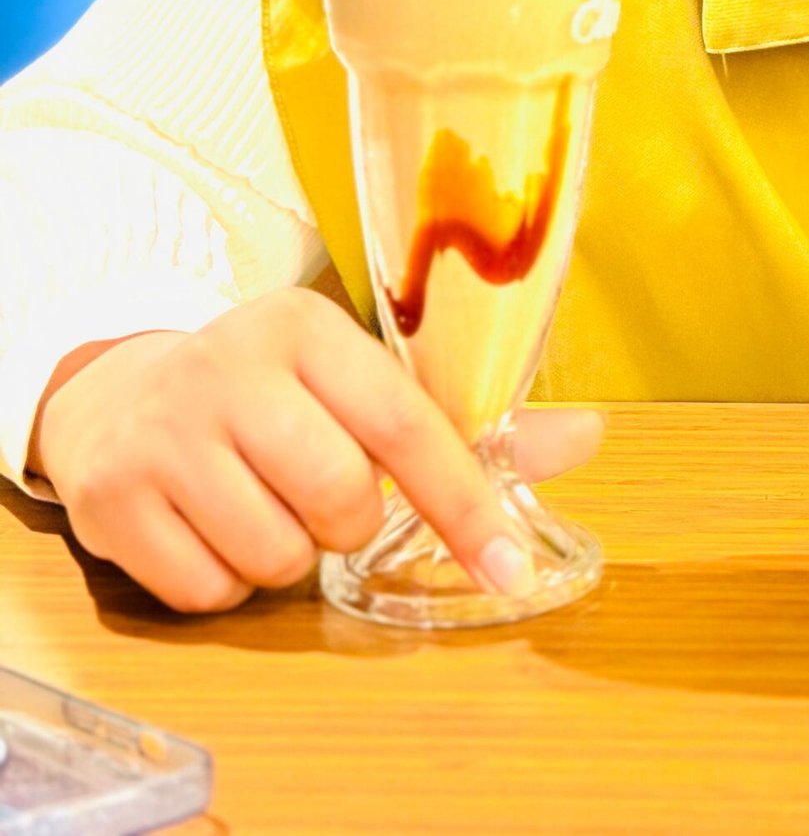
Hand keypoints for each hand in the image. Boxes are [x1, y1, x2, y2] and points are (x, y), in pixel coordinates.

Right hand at [31, 291, 602, 614]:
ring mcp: (165, 434)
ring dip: (289, 556)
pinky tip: (213, 527)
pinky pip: (210, 592)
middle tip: (323, 495)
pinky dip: (227, 582)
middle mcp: (231, 368)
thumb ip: (468, 422)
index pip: (404, 423)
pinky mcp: (111, 500)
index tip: (508, 567)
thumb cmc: (269, 392)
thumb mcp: (356, 378)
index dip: (462, 501)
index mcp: (304, 326)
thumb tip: (589, 437)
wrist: (120, 396)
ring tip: (264, 503)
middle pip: (340, 498)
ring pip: (277, 555)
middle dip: (351, 525)